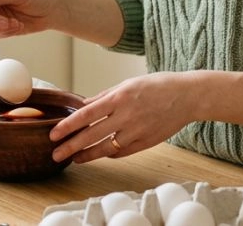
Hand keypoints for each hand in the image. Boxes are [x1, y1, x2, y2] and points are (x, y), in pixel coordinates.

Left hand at [49, 72, 197, 162]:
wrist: (187, 96)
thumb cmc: (158, 85)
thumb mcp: (128, 83)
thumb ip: (105, 96)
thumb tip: (85, 105)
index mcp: (120, 97)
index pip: (86, 115)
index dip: (68, 126)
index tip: (54, 134)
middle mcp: (126, 116)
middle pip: (92, 135)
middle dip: (71, 146)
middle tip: (56, 153)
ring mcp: (137, 132)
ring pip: (106, 148)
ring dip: (88, 155)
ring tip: (75, 159)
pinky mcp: (146, 142)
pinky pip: (122, 152)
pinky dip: (109, 153)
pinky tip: (99, 154)